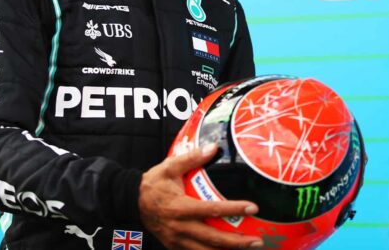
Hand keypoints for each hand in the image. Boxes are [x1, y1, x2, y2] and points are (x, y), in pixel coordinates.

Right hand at [139, 143, 263, 249]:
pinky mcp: (174, 246)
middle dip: (237, 242)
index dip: (234, 209)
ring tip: (248, 248)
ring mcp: (177, 240)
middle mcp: (180, 227)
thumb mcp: (169, 167)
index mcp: (180, 207)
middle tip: (257, 240)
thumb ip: (191, 158)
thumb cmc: (153, 183)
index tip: (253, 207)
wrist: (131, 201)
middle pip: (213, 239)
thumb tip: (214, 148)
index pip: (212, 209)